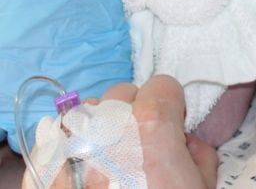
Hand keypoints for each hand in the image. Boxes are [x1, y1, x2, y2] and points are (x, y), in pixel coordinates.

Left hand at [28, 76, 215, 188]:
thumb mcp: (203, 188)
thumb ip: (199, 152)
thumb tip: (186, 142)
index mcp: (151, 127)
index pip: (163, 85)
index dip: (173, 105)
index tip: (174, 125)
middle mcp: (106, 129)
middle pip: (122, 95)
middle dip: (136, 113)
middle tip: (145, 145)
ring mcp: (69, 149)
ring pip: (85, 112)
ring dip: (101, 126)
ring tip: (112, 157)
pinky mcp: (43, 172)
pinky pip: (55, 140)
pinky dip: (71, 148)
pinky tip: (86, 171)